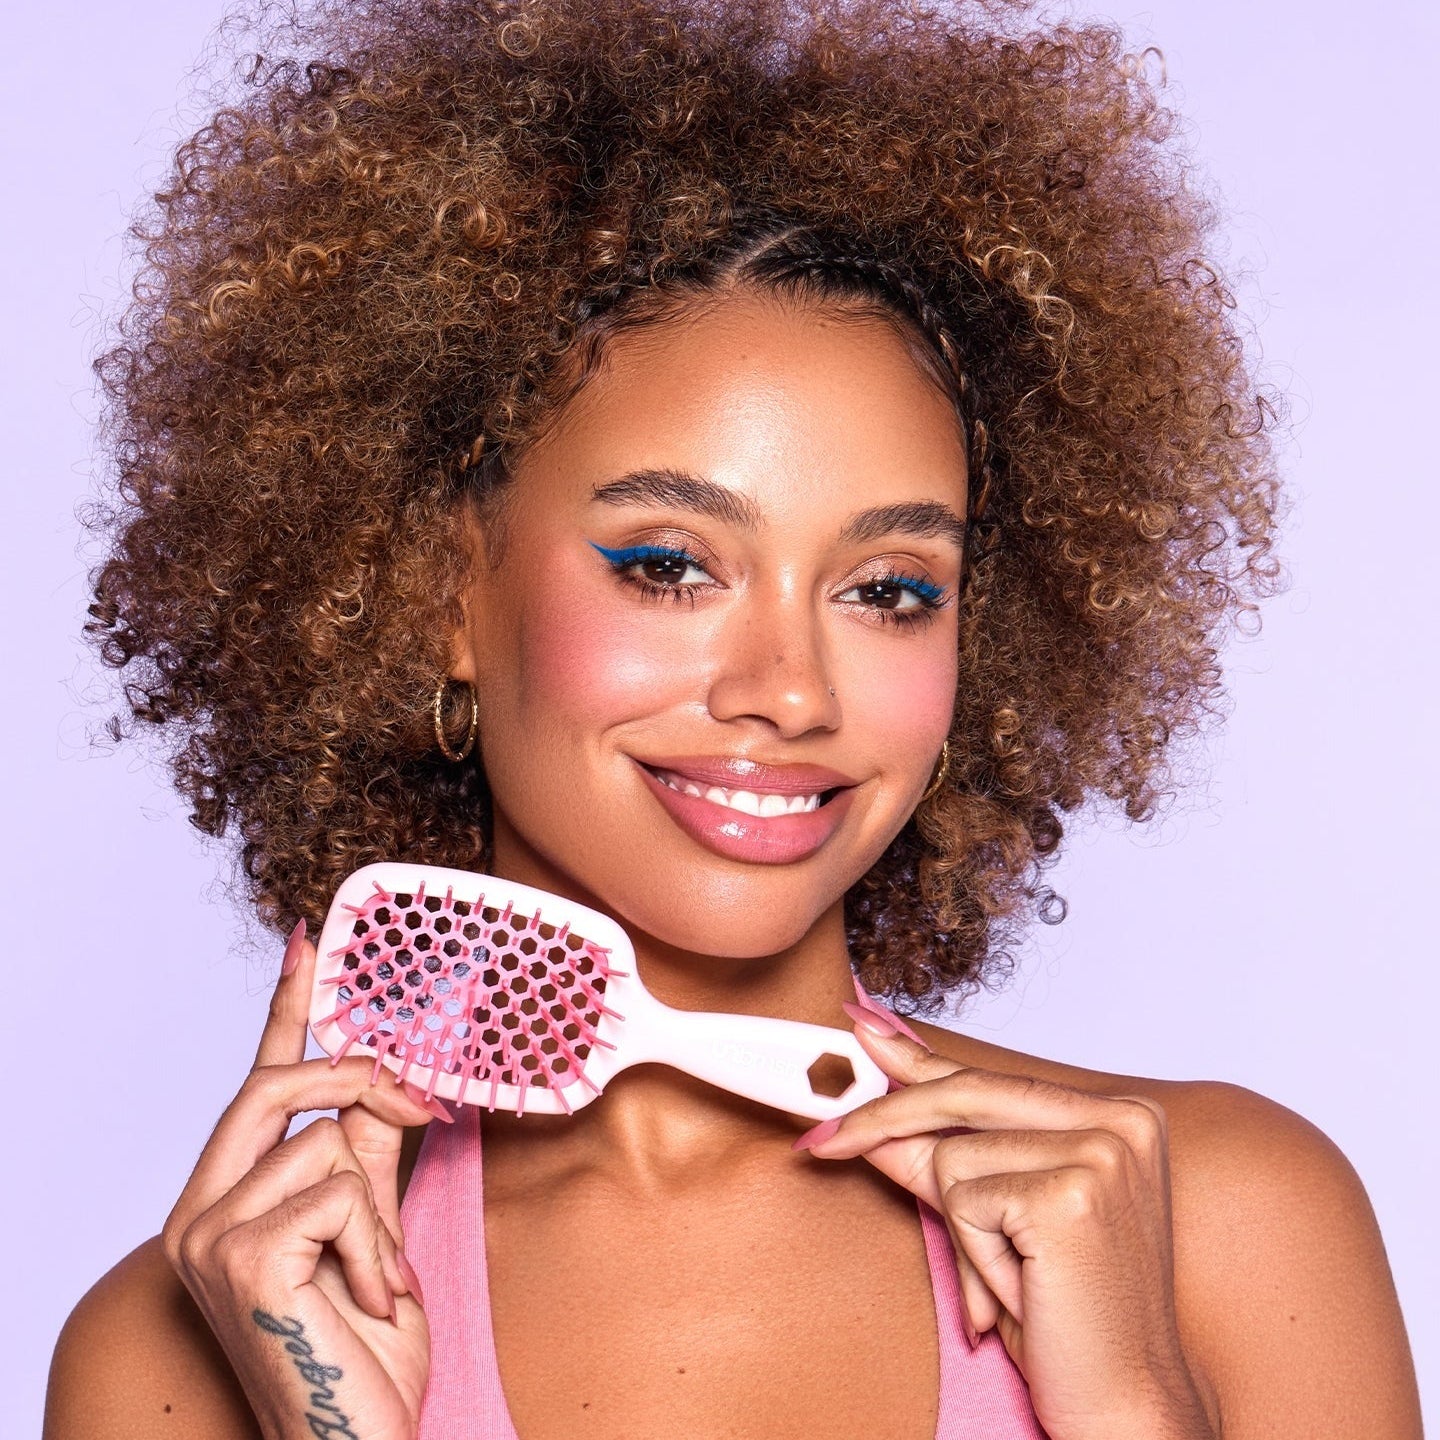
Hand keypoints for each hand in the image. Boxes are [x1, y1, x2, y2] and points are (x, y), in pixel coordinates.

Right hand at [161, 921, 453, 1439]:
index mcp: (225, 1199)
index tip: (304, 940)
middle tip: (421, 1102)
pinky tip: (364, 1298)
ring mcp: (209, 1231)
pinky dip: (375, 1241)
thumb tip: (386, 1077)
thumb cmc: (362, 1348)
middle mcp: (199, 1210)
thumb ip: (368, 1151)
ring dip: (378, 1214)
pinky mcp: (240, 1251)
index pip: (257, 1084)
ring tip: (373, 1284)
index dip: (286, 1009)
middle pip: (281, 1085)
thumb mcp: (372, 1231)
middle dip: (359, 1079)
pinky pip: (341, 1188)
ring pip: (329, 1140)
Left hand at [795, 1014, 1216, 1439]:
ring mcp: (1102, 1151)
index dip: (914, 1063)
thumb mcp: (997, 1219)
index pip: (990, 1077)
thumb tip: (868, 1107)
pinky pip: (963, 1201)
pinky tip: (1024, 1291)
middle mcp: (1121, 1119)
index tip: (859, 1030)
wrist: (1127, 1407)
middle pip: (961, 1094)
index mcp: (1119, 1113)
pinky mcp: (1071, 1193)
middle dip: (883, 1120)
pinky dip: (975, 1256)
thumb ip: (937, 1157)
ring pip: (953, 1156)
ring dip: (964, 1233)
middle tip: (822, 1138)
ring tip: (1016, 1281)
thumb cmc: (1070, 1315)